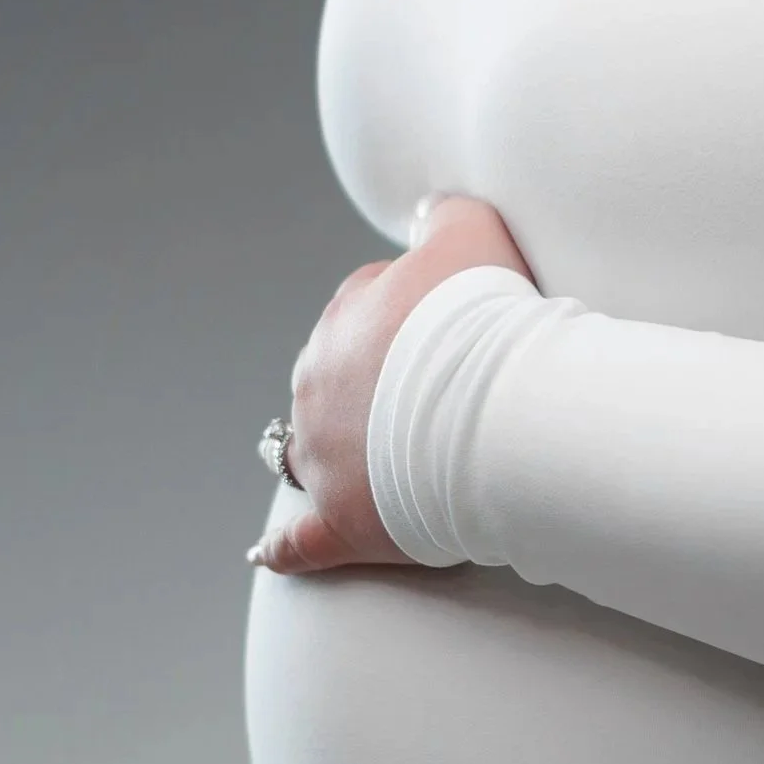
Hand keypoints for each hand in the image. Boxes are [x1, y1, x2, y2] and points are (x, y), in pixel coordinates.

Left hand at [249, 192, 534, 574]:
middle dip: (376, 386)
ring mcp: (323, 456)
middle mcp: (318, 384)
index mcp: (345, 319)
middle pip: (340, 380)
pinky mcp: (339, 521)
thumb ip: (446, 213)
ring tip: (376, 465)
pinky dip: (284, 548)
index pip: (368, 308)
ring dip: (335, 453)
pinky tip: (268, 553)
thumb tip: (428, 210)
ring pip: (313, 452)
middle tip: (442, 395)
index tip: (456, 331)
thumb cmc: (488, 319)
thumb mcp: (474, 231)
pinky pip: (299, 541)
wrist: (495, 406)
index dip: (415, 319)